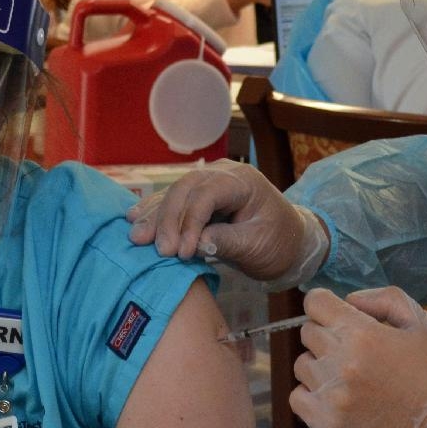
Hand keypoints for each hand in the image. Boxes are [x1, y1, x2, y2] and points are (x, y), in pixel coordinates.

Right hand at [126, 159, 326, 286]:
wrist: (291, 240)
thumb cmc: (279, 243)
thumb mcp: (258, 246)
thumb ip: (227, 242)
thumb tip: (195, 245)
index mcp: (243, 181)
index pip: (207, 195)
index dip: (190, 222)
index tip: (183, 252)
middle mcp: (223, 174)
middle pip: (185, 189)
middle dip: (168, 219)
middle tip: (159, 249)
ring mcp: (209, 182)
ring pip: (174, 193)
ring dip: (155, 216)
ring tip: (137, 236)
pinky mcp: (200, 197)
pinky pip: (174, 201)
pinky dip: (155, 212)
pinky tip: (135, 219)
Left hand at [291, 286, 426, 427]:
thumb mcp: (419, 320)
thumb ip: (381, 298)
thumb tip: (348, 301)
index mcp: (362, 334)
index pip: (315, 302)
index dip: (326, 304)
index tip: (339, 315)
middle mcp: (340, 363)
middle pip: (307, 332)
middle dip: (327, 333)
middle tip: (354, 349)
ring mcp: (331, 395)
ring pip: (302, 364)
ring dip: (319, 364)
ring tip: (348, 374)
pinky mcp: (328, 422)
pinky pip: (297, 397)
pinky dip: (310, 393)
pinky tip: (335, 394)